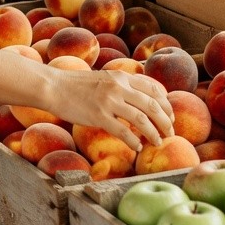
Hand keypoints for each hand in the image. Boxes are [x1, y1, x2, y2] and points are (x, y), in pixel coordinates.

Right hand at [49, 67, 173, 152]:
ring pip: (142, 119)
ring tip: (158, 142)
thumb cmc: (76, 85)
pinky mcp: (98, 115)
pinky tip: (137, 147)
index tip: (170, 116)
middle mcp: (119, 87)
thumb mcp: (104, 78)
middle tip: (170, 133)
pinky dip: (134, 142)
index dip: (166, 105)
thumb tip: (140, 101)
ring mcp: (109, 101)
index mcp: (122, 76)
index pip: (154, 89)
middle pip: (153, 105)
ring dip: (154, 133)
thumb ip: (121, 86)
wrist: (53, 87)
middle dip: (166, 121)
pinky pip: (123, 132)